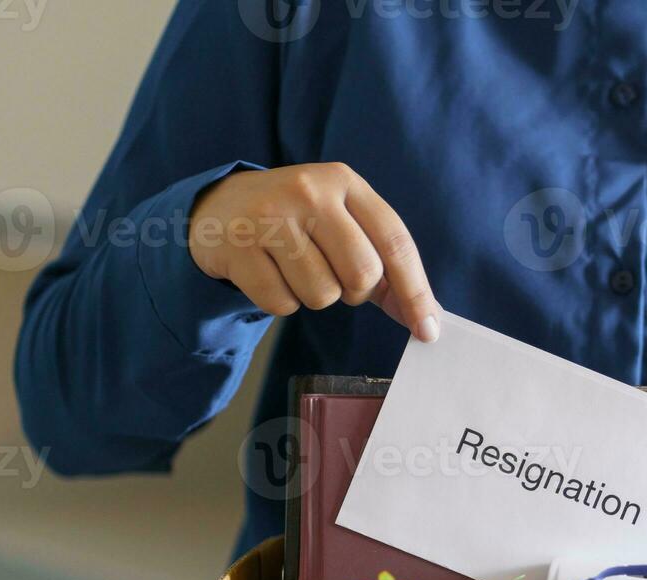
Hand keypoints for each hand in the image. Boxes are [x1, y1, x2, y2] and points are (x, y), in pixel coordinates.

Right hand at [188, 162, 441, 340]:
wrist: (219, 209)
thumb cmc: (297, 224)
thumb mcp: (341, 225)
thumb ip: (384, 265)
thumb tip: (425, 319)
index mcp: (344, 182)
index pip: (395, 241)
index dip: (415, 291)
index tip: (427, 330)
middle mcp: (309, 191)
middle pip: (362, 273)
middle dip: (355, 292)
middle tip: (333, 278)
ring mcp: (270, 216)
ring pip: (322, 294)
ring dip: (315, 297)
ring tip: (294, 270)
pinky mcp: (238, 246)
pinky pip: (282, 303)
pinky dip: (281, 302)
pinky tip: (268, 274)